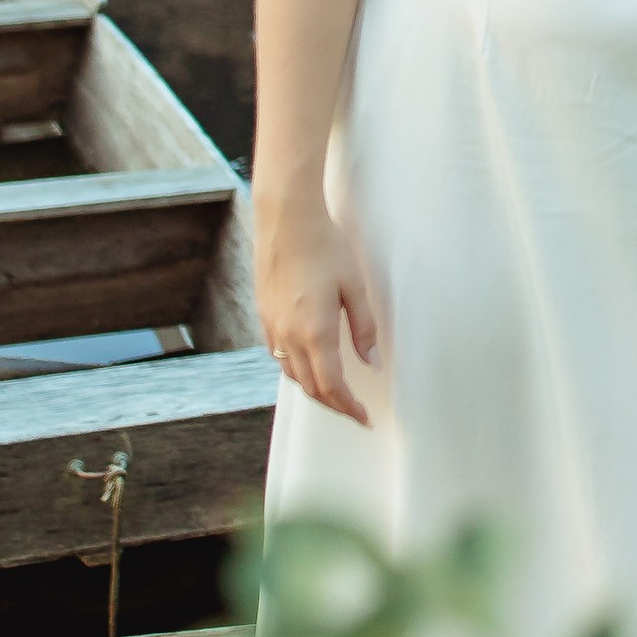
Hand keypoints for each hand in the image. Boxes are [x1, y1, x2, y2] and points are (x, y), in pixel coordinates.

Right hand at [255, 197, 380, 422]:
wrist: (286, 220)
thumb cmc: (324, 247)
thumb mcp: (355, 286)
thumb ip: (364, 328)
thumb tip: (372, 361)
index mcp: (315, 333)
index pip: (332, 386)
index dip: (348, 407)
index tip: (363, 417)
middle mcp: (288, 336)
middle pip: (310, 387)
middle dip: (332, 404)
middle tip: (353, 409)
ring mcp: (272, 327)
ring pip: (291, 374)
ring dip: (313, 388)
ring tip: (335, 390)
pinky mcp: (264, 315)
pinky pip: (278, 355)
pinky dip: (296, 369)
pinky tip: (310, 361)